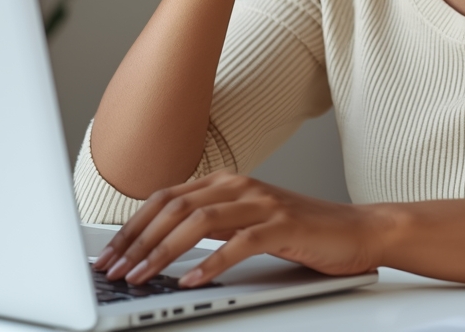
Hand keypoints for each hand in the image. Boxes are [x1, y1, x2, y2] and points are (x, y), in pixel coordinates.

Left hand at [92, 172, 386, 287]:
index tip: (108, 254)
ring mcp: (262, 203)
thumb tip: (160, 247)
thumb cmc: (301, 231)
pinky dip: (211, 264)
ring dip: (163, 253)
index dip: (131, 226)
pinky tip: (192, 282)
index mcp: (227, 182)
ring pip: (199, 222)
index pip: (165, 197)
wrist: (356, 230)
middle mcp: (241, 186)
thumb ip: (210, 226)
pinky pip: (238, 244)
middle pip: (174, 207)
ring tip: (142, 278)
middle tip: (114, 270)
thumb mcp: (246, 222)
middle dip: (137, 241)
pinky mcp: (283, 226)